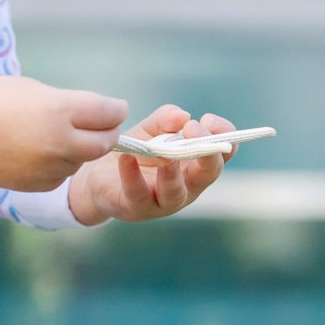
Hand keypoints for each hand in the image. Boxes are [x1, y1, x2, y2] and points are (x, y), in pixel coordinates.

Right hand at [0, 75, 128, 190]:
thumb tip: (99, 117)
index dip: (115, 109)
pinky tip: (37, 152)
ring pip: (82, 160)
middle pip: (106, 143)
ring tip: (53, 136)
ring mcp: (49, 167)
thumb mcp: (38, 91)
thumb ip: (72, 105)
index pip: (110, 113)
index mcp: (60, 110)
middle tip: (100, 126)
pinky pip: (62, 175)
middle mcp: (60, 142)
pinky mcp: (39, 185)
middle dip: (107, 134)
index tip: (113, 108)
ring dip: (79, 150)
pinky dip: (59, 165)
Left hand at [66, 103, 235, 225]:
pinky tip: (126, 159)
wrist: (99, 175)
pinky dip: (132, 177)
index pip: (224, 152)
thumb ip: (165, 119)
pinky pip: (138, 195)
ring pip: (176, 193)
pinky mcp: (136, 207)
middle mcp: (187, 185)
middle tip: (193, 131)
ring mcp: (163, 201)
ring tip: (166, 157)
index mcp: (197, 163)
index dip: (224, 136)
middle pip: (209, 173)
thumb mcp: (150, 129)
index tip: (208, 120)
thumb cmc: (136, 152)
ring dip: (173, 175)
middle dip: (206, 152)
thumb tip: (182, 116)